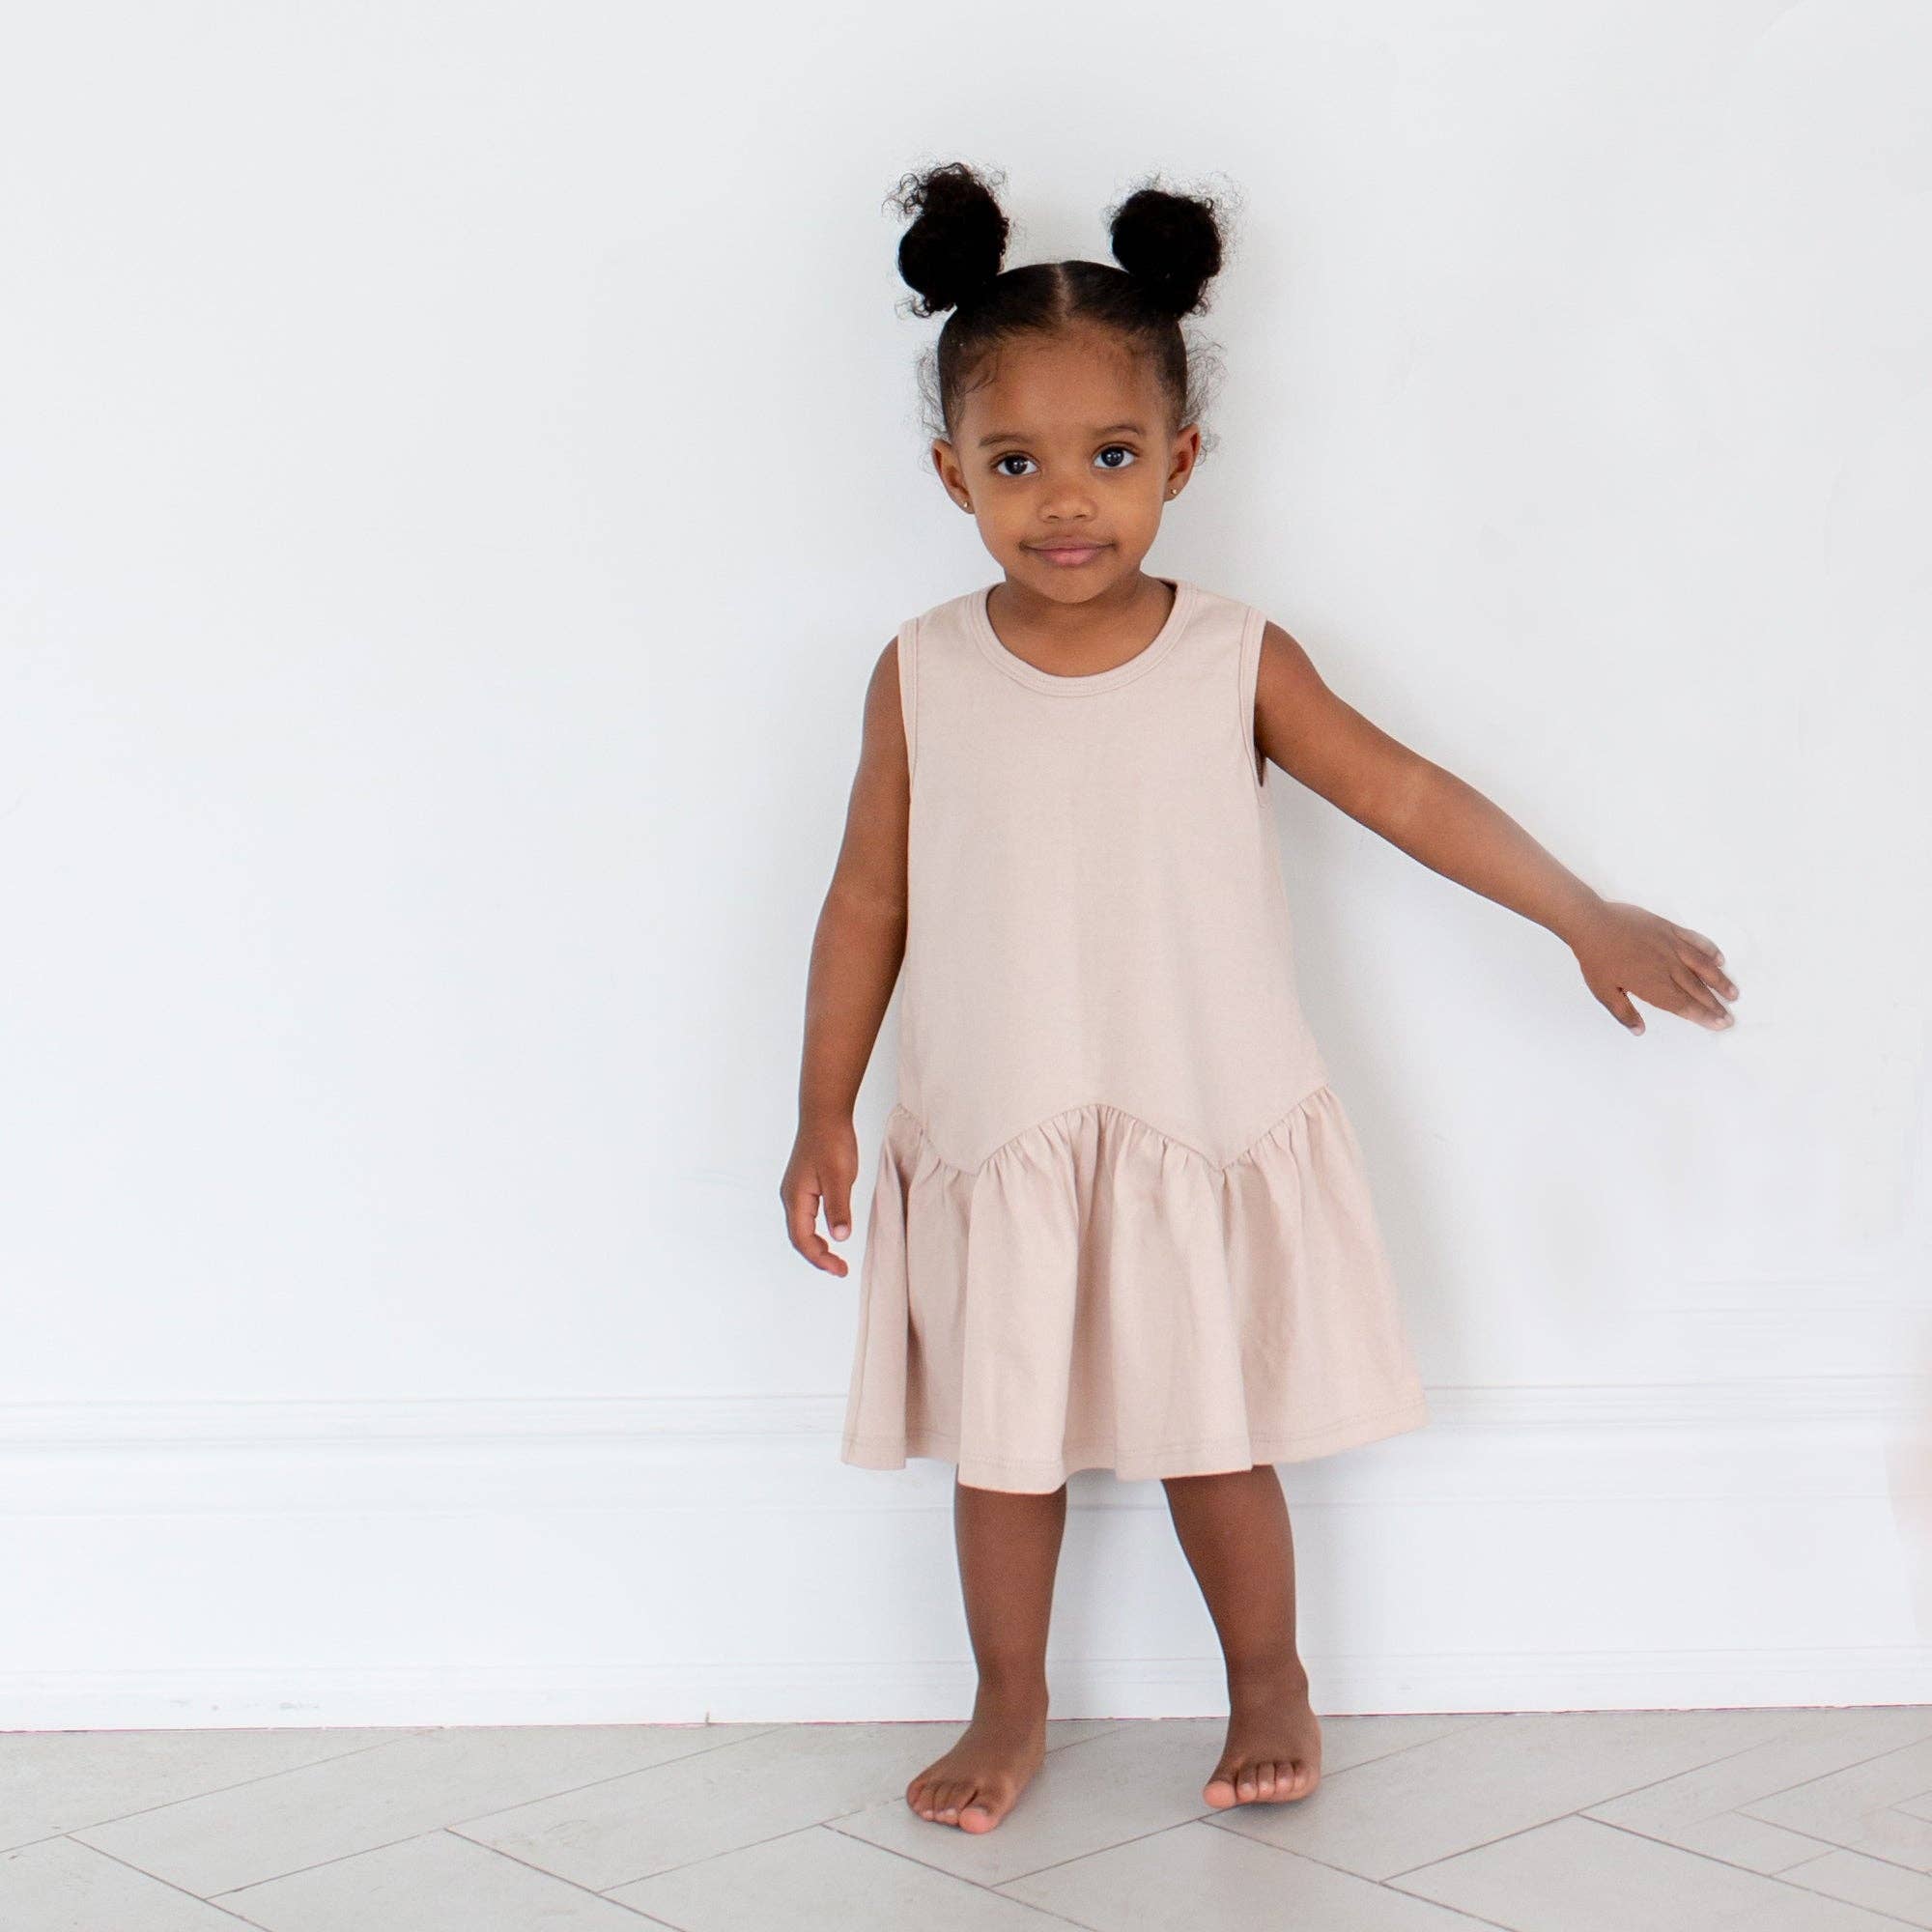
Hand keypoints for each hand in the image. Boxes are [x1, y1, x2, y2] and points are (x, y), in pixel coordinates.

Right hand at [780, 1114, 858, 1275]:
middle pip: (799, 1237)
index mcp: (796, 1198)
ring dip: (816, 1246)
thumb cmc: (831, 1141)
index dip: (820, 1259)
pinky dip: (816, 1231)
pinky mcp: (804, 1184)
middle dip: (818, 1257)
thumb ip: (838, 1208)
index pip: (803, 1239)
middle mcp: (791, 1197)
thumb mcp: (839, 1177)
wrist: (825, 1114)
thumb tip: (840, 1237)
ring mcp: (796, 1190)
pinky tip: (830, 1233)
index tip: (840, 1270)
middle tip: (840, 1269)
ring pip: (802, 1228)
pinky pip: (806, 1216)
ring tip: (835, 1259)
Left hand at [1565, 899, 1738, 1035]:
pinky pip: (1695, 940)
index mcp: (1652, 985)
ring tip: (1733, 993)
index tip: (1720, 1024)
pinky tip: (1720, 959)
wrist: (1592, 923)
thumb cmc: (1595, 959)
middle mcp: (1667, 966)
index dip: (1703, 1016)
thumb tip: (1639, 1031)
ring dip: (1720, 981)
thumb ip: (1623, 1012)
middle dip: (1715, 1005)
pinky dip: (1709, 949)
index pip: (1684, 1005)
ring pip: (1703, 966)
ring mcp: (1671, 945)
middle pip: (1697, 989)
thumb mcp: (1603, 991)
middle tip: (1730, 1017)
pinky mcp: (1669, 929)